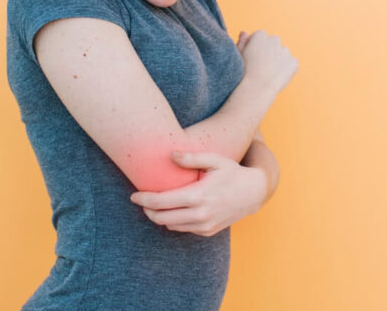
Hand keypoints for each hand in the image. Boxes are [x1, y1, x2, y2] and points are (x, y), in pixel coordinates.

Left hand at [129, 150, 267, 236]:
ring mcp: (204, 225)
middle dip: (147, 209)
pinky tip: (174, 210)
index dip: (143, 199)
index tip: (134, 195)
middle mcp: (200, 214)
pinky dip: (174, 222)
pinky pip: (183, 229)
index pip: (161, 202)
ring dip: (159, 217)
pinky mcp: (207, 231)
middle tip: (142, 200)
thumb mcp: (214, 159)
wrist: (253, 192)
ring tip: (156, 204)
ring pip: (170, 226)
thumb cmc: (231, 172)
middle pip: (161, 217)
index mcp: (198, 195)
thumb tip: (170, 155)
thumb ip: (191, 157)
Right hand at [236, 29, 298, 94]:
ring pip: (283, 54)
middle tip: (262, 67)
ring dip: (279, 60)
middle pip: (273, 43)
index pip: (261, 38)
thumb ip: (242, 42)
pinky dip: (286, 70)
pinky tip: (277, 78)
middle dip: (270, 51)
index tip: (253, 60)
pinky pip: (291, 64)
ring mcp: (285, 51)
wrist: (256, 89)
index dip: (256, 50)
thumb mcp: (238, 55)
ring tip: (269, 74)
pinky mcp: (294, 62)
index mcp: (260, 35)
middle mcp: (274, 39)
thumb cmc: (243, 73)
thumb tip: (245, 32)